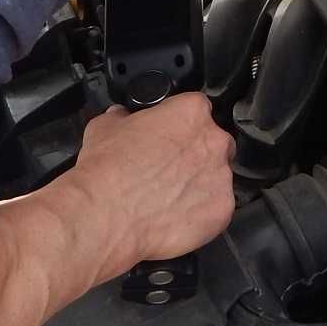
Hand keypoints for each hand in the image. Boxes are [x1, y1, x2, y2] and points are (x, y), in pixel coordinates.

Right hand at [66, 92, 235, 280]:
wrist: (105, 217)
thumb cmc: (107, 173)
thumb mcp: (104, 128)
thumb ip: (121, 117)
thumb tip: (120, 117)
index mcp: (191, 113)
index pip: (197, 108)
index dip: (181, 124)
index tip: (169, 136)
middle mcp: (214, 142)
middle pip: (214, 143)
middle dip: (195, 155)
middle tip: (168, 169)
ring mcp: (222, 177)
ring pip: (217, 177)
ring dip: (199, 184)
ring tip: (168, 196)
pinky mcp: (223, 210)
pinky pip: (218, 208)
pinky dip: (201, 213)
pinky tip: (175, 215)